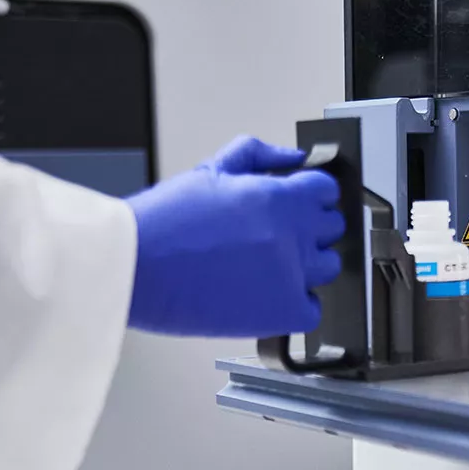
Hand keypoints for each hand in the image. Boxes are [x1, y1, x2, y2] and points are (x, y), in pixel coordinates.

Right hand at [125, 136, 343, 337]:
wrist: (136, 268)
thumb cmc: (164, 223)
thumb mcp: (211, 170)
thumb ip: (258, 156)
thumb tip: (292, 158)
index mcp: (279, 197)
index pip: (326, 191)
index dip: (311, 195)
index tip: (300, 202)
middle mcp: (292, 235)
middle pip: (332, 228)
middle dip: (310, 227)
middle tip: (278, 234)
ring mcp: (292, 276)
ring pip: (328, 267)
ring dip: (308, 264)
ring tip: (270, 264)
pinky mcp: (281, 313)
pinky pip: (313, 309)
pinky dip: (298, 304)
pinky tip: (271, 293)